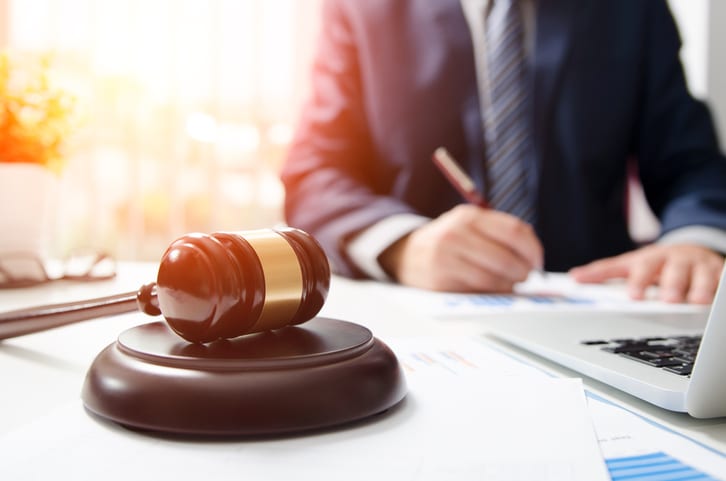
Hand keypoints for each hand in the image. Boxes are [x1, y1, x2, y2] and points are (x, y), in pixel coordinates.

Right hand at [378, 205, 543, 291]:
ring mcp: (446, 257)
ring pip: (494, 279)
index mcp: (469, 216)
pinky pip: (478, 292)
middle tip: (525, 278)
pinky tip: (492, 291)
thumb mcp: (468, 225)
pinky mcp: (440, 280)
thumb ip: (500, 233)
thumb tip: (534, 257)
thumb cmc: (448, 242)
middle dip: (523, 273)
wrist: (406, 254)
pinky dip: (492, 294)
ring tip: (509, 285)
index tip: (538, 262)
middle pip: (507, 258)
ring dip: (509, 286)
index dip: (534, 250)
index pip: (515, 231)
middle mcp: (456, 234)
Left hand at [569, 244, 723, 303]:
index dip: (636, 281)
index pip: (640, 269)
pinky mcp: (718, 271)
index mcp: (649, 258)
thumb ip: (603, 272)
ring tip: (696, 300)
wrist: (690, 250)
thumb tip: (574, 276)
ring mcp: (698, 265)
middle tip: (667, 299)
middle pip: (672, 270)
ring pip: (700, 274)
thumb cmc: (655, 264)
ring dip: (698, 287)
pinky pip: (722, 277)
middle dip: (670, 283)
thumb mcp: (630, 265)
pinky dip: (721, 285)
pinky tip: (719, 295)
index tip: (633, 295)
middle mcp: (674, 260)